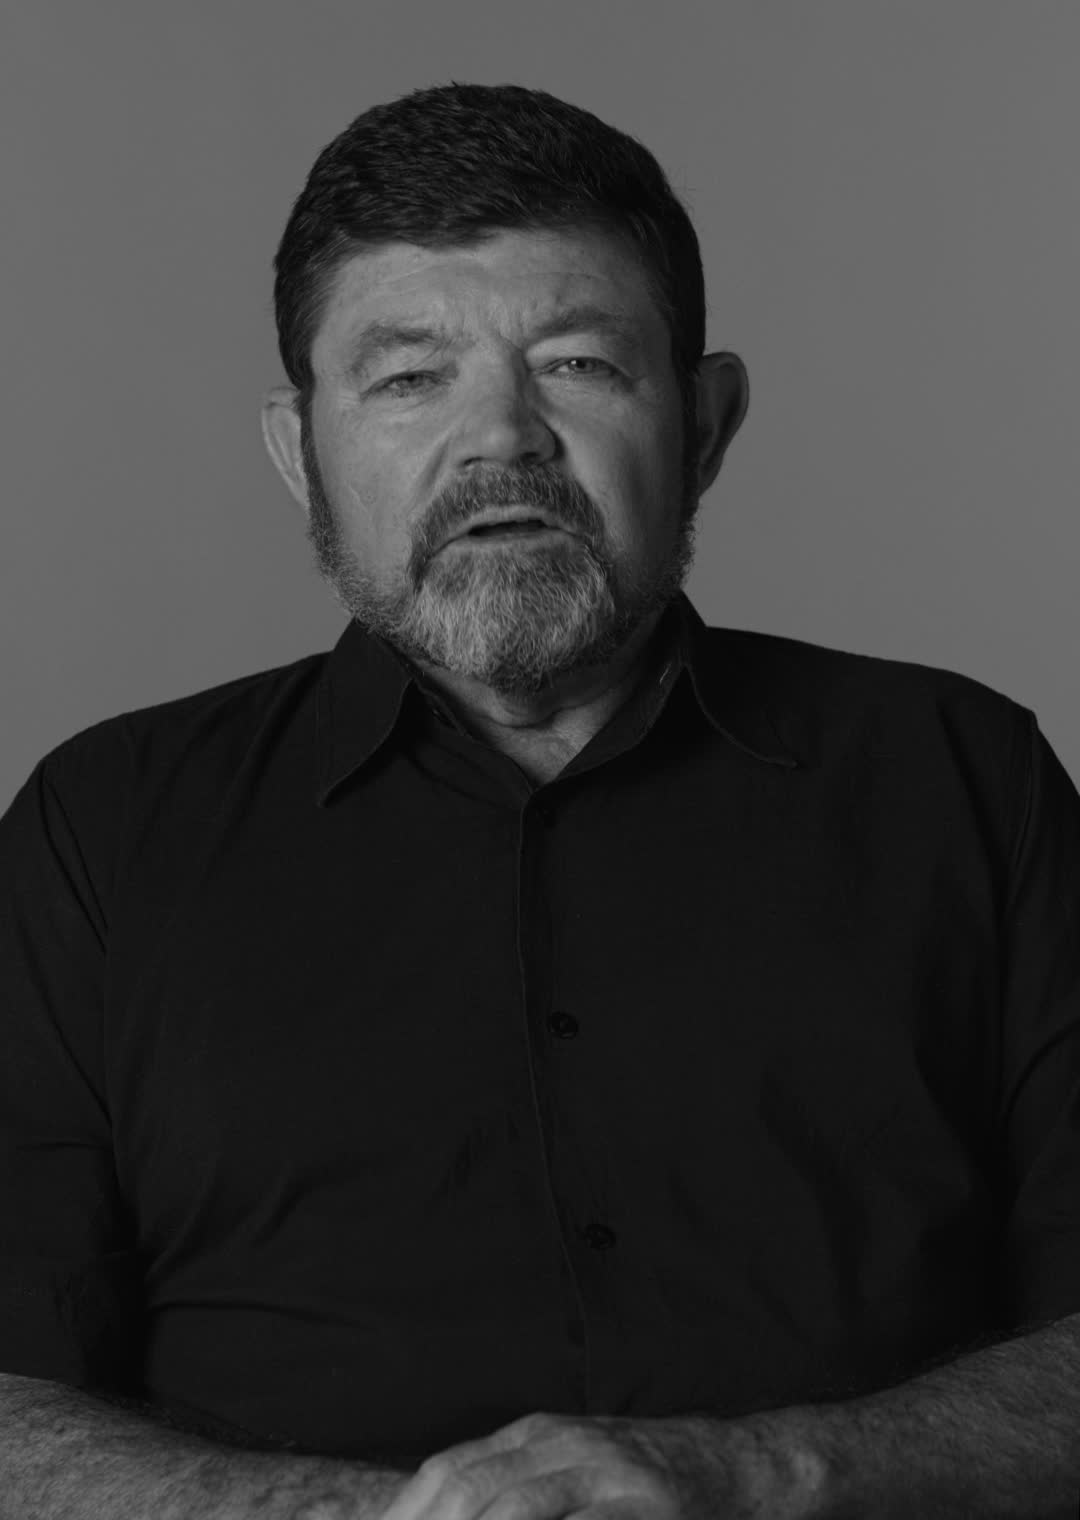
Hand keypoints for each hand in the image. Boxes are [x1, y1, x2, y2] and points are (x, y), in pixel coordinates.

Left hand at [377, 1409, 737, 1518]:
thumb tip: (445, 1511)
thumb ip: (515, 1487)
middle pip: (468, 1488)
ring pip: (513, 1507)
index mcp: (534, 1435)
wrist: (732, 1467)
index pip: (448, 1470)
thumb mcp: (571, 1470)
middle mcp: (560, 1443)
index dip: (406, 1512)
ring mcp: (600, 1471)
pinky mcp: (638, 1505)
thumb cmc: (640, 1482)